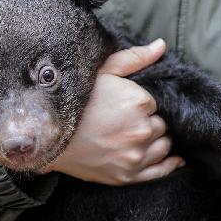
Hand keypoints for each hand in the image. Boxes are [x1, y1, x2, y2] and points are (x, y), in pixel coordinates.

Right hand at [47, 39, 184, 184]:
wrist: (46, 136)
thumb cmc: (74, 100)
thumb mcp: (103, 71)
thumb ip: (135, 58)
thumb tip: (162, 45)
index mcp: (139, 101)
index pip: (156, 104)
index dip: (143, 105)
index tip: (126, 106)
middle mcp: (141, 130)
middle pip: (160, 125)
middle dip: (149, 122)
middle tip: (128, 121)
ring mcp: (135, 156)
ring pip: (163, 146)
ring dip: (156, 141)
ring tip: (139, 136)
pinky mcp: (127, 176)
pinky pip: (160, 172)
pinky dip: (170, 165)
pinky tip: (175, 159)